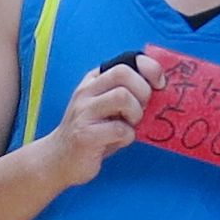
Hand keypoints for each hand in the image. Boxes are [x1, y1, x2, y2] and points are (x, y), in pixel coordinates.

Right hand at [48, 53, 156, 184]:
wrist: (58, 159)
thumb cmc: (91, 132)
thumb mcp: (106, 106)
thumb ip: (126, 93)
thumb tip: (160, 88)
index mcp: (94, 81)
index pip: (126, 60)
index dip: (149, 68)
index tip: (160, 84)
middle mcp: (86, 92)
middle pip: (123, 73)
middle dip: (143, 91)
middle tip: (143, 109)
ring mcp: (84, 112)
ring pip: (122, 96)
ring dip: (136, 113)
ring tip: (130, 125)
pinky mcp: (85, 135)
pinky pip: (119, 129)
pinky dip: (127, 137)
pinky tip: (118, 140)